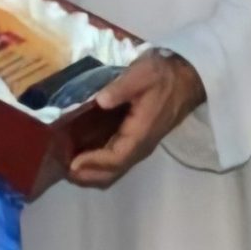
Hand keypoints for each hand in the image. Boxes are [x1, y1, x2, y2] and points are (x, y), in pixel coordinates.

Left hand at [69, 50, 205, 188]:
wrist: (187, 77)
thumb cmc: (163, 75)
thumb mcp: (142, 73)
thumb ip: (121, 87)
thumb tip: (100, 101)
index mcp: (141, 132)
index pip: (116, 158)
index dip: (94, 163)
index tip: (72, 163)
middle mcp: (141, 145)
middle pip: (113, 172)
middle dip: (88, 175)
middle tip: (63, 169)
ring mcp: (141, 144)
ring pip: (115, 168)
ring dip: (92, 171)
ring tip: (68, 164)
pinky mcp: (139, 139)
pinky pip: (117, 159)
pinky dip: (99, 162)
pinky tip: (84, 152)